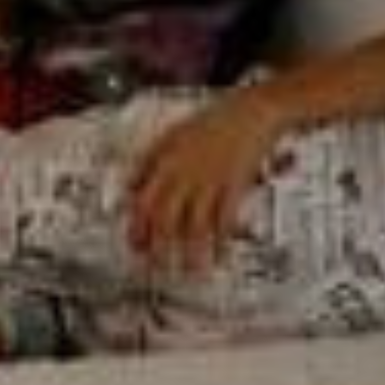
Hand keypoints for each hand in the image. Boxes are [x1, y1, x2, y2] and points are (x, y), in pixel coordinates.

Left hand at [127, 87, 289, 270]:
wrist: (253, 110)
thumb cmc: (215, 120)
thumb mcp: (172, 134)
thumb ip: (149, 161)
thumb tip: (131, 185)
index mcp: (164, 162)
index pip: (142, 201)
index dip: (136, 228)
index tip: (135, 247)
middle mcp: (184, 174)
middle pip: (165, 219)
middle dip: (159, 249)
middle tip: (157, 270)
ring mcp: (210, 181)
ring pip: (194, 225)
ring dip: (191, 253)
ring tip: (190, 274)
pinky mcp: (234, 185)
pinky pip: (225, 220)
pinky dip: (222, 241)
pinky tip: (221, 256)